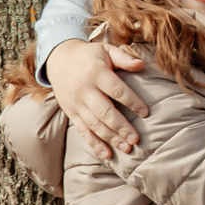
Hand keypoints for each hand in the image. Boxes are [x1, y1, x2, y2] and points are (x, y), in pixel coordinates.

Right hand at [45, 38, 152, 155]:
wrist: (59, 60)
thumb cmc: (89, 56)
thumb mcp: (105, 50)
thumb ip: (124, 58)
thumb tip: (141, 65)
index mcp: (96, 73)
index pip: (117, 90)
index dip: (132, 102)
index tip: (145, 113)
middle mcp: (85, 90)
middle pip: (104, 112)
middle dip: (121, 127)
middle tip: (136, 139)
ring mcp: (76, 103)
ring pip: (94, 124)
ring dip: (110, 138)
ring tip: (126, 148)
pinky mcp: (71, 113)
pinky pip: (83, 131)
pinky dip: (94, 144)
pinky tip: (107, 154)